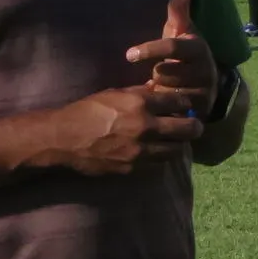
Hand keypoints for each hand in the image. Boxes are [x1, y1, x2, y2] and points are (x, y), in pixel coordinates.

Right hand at [41, 86, 202, 175]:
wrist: (64, 139)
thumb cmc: (87, 111)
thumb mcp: (114, 93)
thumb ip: (140, 93)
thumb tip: (160, 90)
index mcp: (140, 103)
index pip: (180, 102)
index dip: (186, 103)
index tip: (186, 106)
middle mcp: (145, 127)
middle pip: (187, 129)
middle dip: (193, 127)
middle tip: (193, 126)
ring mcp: (141, 150)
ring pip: (177, 150)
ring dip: (179, 144)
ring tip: (175, 141)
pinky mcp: (134, 168)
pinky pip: (159, 164)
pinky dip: (162, 158)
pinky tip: (158, 152)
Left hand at [125, 0, 218, 109]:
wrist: (205, 81)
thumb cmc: (185, 53)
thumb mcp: (181, 31)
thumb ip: (178, 11)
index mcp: (199, 48)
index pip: (173, 47)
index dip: (150, 50)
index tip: (129, 54)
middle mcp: (205, 70)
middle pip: (167, 72)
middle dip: (157, 73)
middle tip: (154, 72)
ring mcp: (202, 92)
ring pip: (169, 92)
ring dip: (159, 90)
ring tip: (157, 87)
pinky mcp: (198, 111)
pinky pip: (172, 110)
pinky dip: (161, 106)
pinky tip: (156, 103)